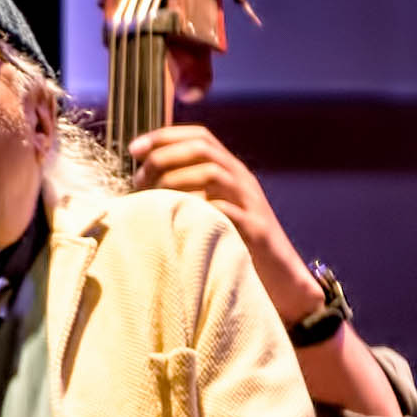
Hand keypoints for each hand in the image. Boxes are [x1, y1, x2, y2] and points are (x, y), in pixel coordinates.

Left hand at [127, 125, 323, 325]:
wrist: (283, 280)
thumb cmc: (236, 248)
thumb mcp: (211, 213)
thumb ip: (186, 194)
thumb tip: (140, 186)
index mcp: (231, 172)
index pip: (200, 136)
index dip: (165, 136)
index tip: (134, 149)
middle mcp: (241, 181)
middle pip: (202, 149)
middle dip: (164, 157)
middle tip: (139, 179)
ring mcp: (250, 203)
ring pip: (213, 174)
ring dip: (176, 181)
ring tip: (154, 197)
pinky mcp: (255, 230)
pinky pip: (225, 210)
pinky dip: (198, 209)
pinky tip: (176, 219)